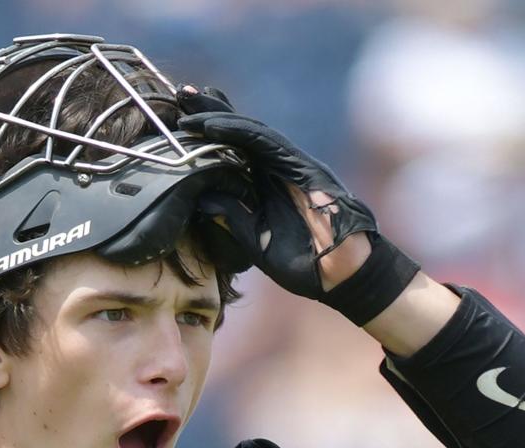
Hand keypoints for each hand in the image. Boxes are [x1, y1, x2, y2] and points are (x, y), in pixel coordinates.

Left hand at [177, 87, 377, 296]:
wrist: (345, 276)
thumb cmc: (307, 264)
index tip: (179, 121)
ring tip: (187, 104)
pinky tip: (211, 126)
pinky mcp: (302, 167)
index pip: (234, 151)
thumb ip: (233, 218)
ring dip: (217, 115)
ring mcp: (291, 165)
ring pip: (250, 130)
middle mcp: (277, 169)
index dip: (209, 133)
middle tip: (180, 94)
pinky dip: (238, 132)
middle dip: (210, 112)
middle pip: (240, 133)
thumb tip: (199, 200)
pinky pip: (266, 143)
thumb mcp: (256, 241)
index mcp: (267, 185)